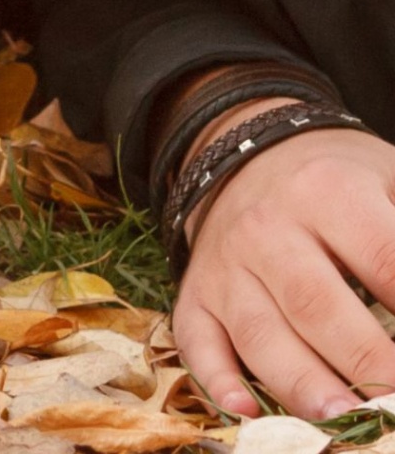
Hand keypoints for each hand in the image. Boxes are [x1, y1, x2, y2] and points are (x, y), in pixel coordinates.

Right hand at [176, 125, 394, 419]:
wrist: (248, 153)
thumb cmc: (339, 181)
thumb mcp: (387, 182)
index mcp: (327, 189)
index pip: (380, 256)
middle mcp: (269, 226)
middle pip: (317, 303)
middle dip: (366, 363)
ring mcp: (227, 265)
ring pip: (260, 333)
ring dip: (302, 384)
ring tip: (342, 421)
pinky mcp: (197, 296)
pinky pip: (198, 341)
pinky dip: (218, 380)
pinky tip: (246, 411)